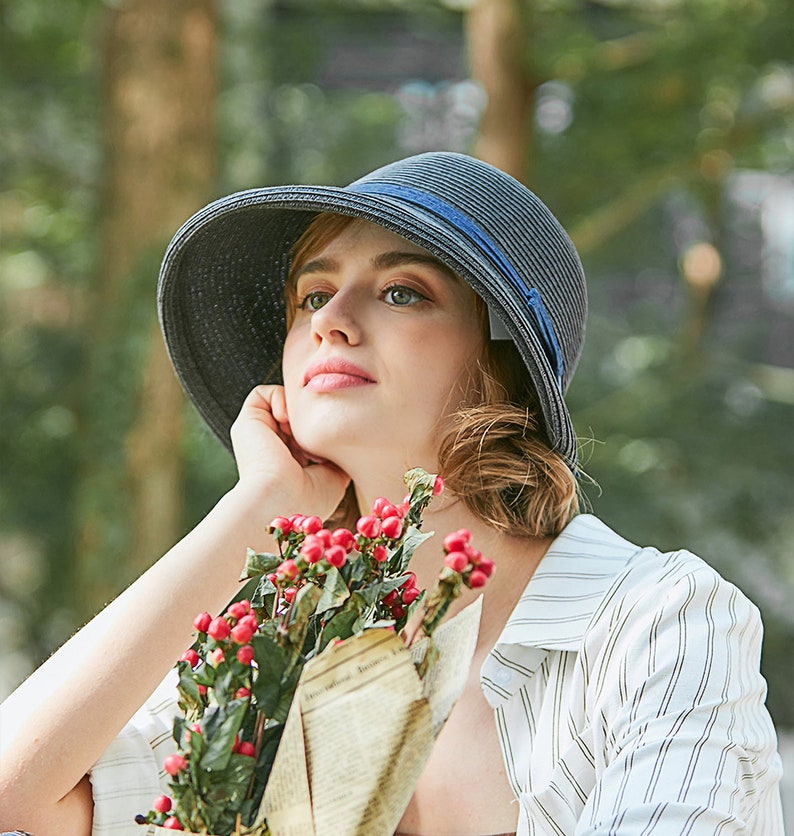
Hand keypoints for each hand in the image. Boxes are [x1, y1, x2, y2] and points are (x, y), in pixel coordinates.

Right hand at [229, 385, 349, 519]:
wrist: (279, 499)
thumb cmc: (308, 498)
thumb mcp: (334, 477)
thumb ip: (337, 455)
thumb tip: (340, 437)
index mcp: (289, 462)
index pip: (308, 434)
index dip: (322, 434)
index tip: (327, 453)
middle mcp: (272, 446)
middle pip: (298, 416)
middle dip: (311, 421)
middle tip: (315, 442)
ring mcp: (259, 433)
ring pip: (283, 404)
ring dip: (296, 411)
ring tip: (300, 432)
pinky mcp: (248, 421)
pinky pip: (263, 392)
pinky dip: (279, 399)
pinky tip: (286, 420)